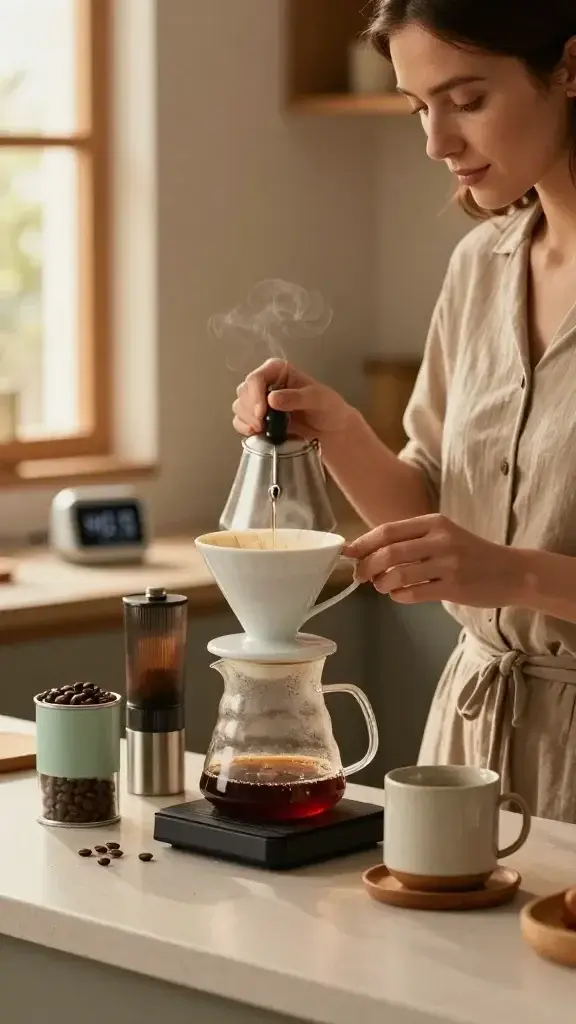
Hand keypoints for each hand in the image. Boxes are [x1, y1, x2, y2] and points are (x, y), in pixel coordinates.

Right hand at [232, 358, 351, 440]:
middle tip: (263, 425)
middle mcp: (266, 382)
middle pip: (244, 392)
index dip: (255, 395)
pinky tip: (256, 433)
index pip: (256, 378)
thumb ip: (296, 398)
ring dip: (247, 419)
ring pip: (239, 405)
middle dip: (250, 410)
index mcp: (278, 370)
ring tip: (263, 429)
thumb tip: (272, 399)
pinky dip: (244, 428)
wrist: (331, 430)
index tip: (262, 413)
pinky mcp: (258, 417)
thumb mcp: (318, 400)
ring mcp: (260, 400)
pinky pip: (240, 420)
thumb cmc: (328, 409)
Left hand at [344, 514, 522, 607]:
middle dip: (366, 566)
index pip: (388, 531)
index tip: (348, 553)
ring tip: (381, 586)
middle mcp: (440, 540)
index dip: (363, 543)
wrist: (513, 572)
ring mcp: (447, 564)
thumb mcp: (444, 535)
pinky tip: (400, 595)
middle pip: (388, 552)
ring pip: (398, 574)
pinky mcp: (454, 588)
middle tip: (359, 576)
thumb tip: (370, 551)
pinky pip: (413, 593)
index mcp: (434, 522)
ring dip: (382, 583)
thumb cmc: (472, 554)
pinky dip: (399, 596)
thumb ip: (412, 540)